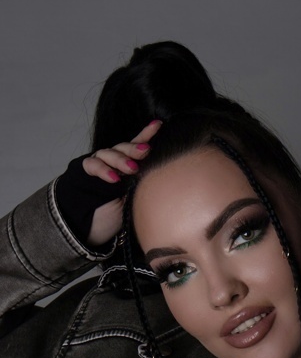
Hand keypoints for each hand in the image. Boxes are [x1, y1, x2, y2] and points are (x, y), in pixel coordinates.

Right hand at [83, 120, 161, 245]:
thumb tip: (156, 173)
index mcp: (126, 167)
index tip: (158, 125)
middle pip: (123, 148)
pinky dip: (103, 169)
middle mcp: (113, 164)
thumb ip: (140, 183)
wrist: (92, 231)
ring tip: (132, 168)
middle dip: (134, 148)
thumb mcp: (135, 200)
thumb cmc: (117, 218)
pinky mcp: (85, 174)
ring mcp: (99, 167)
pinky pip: (92, 164)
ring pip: (108, 153)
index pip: (136, 146)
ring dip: (120, 158)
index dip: (146, 134)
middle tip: (145, 151)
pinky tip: (113, 178)